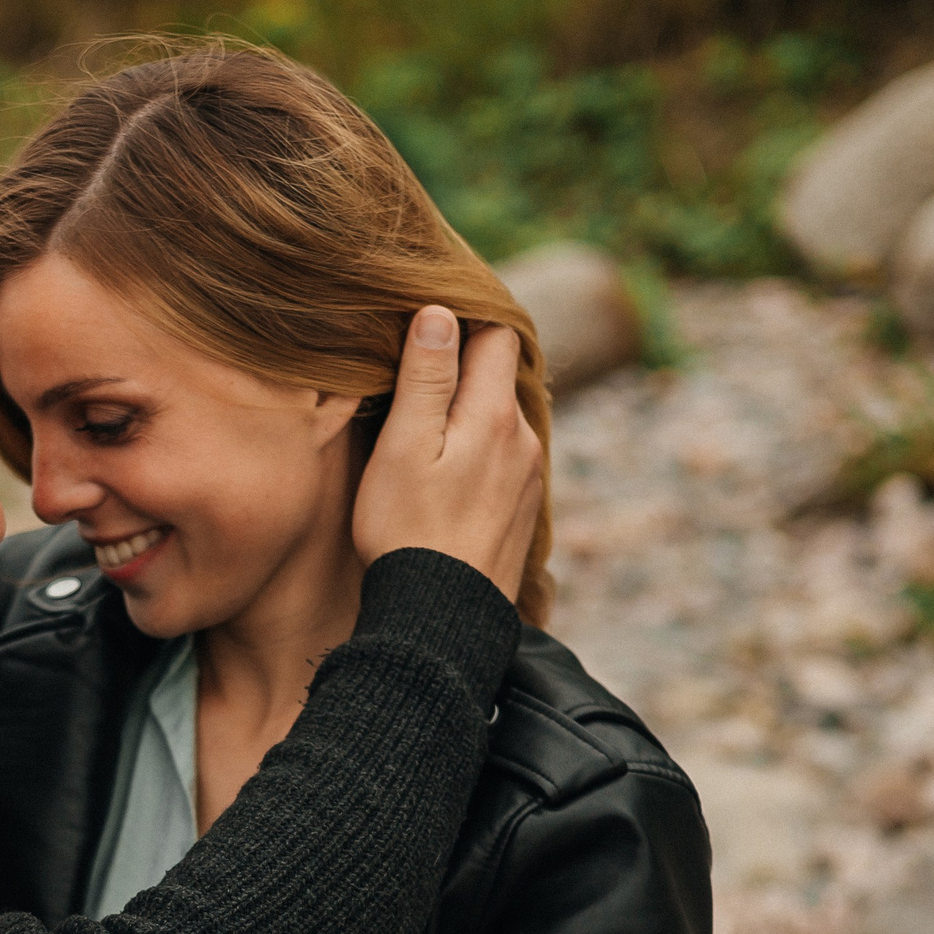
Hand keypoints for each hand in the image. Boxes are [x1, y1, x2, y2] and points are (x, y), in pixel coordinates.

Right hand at [352, 307, 543, 604]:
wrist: (442, 622)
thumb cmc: (408, 532)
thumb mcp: (403, 447)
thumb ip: (423, 376)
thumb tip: (438, 311)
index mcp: (494, 415)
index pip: (496, 333)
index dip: (463, 319)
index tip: (425, 324)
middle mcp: (525, 440)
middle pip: (501, 376)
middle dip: (464, 367)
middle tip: (414, 376)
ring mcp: (530, 479)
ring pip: (502, 420)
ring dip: (470, 415)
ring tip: (426, 435)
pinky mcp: (523, 511)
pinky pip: (506, 460)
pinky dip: (479, 452)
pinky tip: (446, 477)